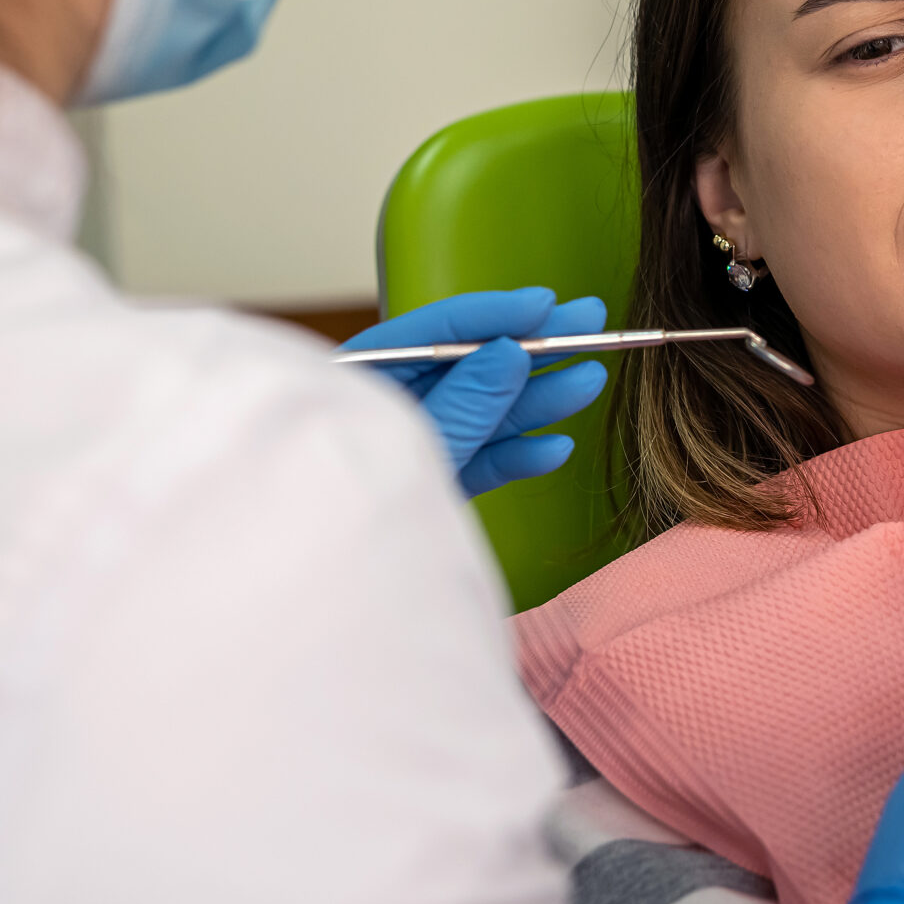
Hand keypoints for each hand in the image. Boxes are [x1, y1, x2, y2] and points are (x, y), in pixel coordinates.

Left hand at [338, 289, 607, 495]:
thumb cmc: (336, 506)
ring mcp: (412, 448)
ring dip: (537, 403)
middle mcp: (388, 408)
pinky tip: (554, 449)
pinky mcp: (430, 488)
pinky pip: (477, 465)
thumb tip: (510, 353)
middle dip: (533, 349)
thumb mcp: (412, 445)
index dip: (496, 314)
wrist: (314, 597)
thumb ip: (463, 402)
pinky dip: (515, 459)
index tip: (547, 306)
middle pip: (469, 368)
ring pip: (483, 416)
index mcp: (362, 379)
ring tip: (588, 383)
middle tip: (589, 325)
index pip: (436, 333)